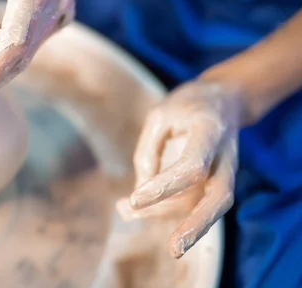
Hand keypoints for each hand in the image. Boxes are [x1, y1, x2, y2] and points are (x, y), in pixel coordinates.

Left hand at [117, 80, 242, 257]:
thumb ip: (149, 150)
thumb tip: (142, 190)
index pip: (193, 166)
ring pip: (202, 206)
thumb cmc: (187, 106)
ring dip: (163, 215)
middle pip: (219, 198)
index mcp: (210, 131)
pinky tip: (130, 209)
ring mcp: (224, 174)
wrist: (225, 101)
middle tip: (174, 248)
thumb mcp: (160, 115)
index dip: (165, 185)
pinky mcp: (214, 185)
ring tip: (123, 210)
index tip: (135, 198)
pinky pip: (192, 204)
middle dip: (196, 225)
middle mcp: (224, 157)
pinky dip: (163, 210)